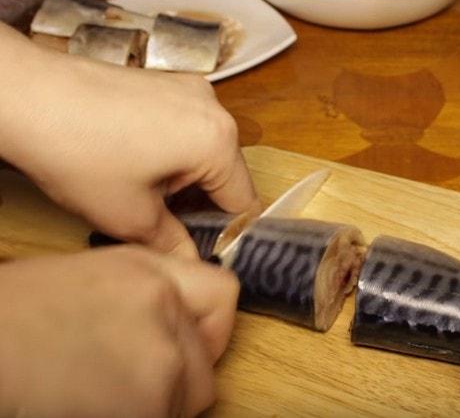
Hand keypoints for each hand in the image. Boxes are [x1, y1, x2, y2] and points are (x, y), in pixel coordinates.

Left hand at [0, 23, 260, 258]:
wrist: (25, 96)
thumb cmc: (77, 153)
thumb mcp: (130, 217)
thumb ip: (174, 244)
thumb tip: (192, 262)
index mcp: (218, 141)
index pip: (244, 202)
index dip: (226, 233)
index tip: (201, 248)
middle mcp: (213, 107)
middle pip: (226, 172)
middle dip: (200, 202)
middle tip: (162, 224)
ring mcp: (189, 89)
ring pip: (204, 149)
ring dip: (184, 175)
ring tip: (140, 189)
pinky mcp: (165, 81)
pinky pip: (184, 126)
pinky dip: (170, 148)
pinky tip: (132, 159)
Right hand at [0, 246, 238, 416]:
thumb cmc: (12, 318)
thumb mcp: (88, 279)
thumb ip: (143, 296)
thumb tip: (170, 324)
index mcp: (148, 271)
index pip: (222, 294)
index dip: (212, 328)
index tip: (197, 346)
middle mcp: (165, 306)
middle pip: (207, 360)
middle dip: (181, 379)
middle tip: (138, 385)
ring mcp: (164, 355)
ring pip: (189, 398)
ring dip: (158, 405)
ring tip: (104, 397)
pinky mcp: (151, 402)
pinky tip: (94, 409)